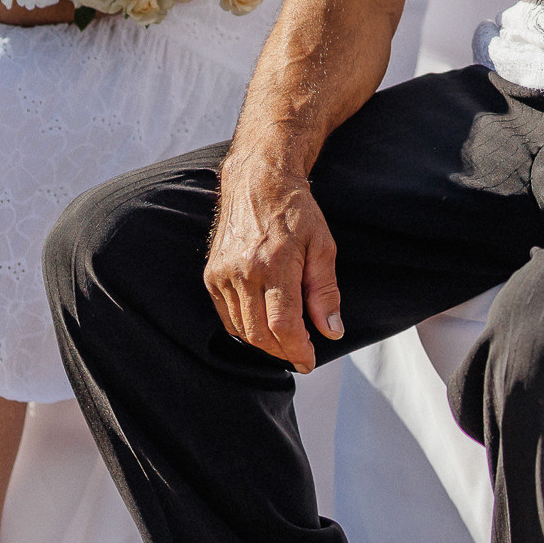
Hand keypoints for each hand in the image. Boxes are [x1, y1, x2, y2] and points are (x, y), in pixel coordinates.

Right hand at [205, 148, 339, 370]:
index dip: (297, 350)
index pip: (283, 325)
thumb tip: (331, 331)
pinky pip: (226, 315)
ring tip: (286, 342)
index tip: (309, 360)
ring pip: (241, 329)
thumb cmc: (296, 211)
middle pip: (260, 334)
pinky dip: (244, 329)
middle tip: (300, 355)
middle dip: (282, 352)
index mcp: (275, 264)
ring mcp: (223, 274)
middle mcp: (244, 272)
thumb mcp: (323, 247)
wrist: (258, 182)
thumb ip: (325, 292)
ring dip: (264, 343)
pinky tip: (263, 325)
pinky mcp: (211, 274)